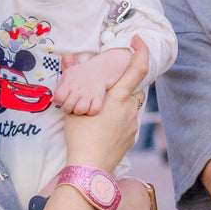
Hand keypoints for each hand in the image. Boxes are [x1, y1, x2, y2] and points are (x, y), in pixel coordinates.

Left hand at [54, 62, 106, 114]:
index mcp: (69, 83)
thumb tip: (52, 100)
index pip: (59, 98)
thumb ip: (58, 88)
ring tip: (80, 106)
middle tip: (71, 104)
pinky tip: (89, 106)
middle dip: (68, 108)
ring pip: (80, 110)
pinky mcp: (99, 97)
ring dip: (79, 111)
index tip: (62, 100)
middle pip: (68, 107)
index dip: (59, 101)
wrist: (98, 70)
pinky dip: (91, 111)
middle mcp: (78, 89)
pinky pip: (94, 110)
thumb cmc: (80, 74)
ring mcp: (89, 93)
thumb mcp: (66, 75)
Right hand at [63, 36, 147, 173]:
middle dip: (116, 87)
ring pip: (127, 106)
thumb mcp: (72, 107)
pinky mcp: (131, 138)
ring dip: (115, 105)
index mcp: (118, 98)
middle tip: (97, 95)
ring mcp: (132, 125)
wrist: (90, 170)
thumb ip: (72, 79)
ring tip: (94, 117)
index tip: (138, 39)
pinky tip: (100, 130)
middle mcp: (130, 109)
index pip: (138, 69)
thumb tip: (68, 57)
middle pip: (129, 89)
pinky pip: (126, 121)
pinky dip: (115, 120)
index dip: (141, 51)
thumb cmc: (80, 137)